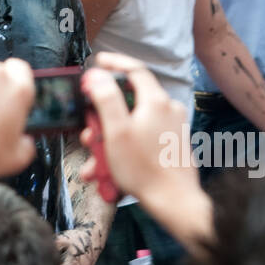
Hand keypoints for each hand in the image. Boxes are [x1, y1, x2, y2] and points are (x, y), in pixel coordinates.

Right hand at [78, 52, 195, 204]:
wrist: (175, 202)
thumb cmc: (143, 169)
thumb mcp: (116, 131)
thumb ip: (106, 99)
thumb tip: (97, 74)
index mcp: (155, 101)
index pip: (134, 69)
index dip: (114, 63)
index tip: (98, 61)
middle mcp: (167, 109)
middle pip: (129, 102)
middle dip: (104, 118)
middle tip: (89, 133)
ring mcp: (172, 128)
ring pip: (133, 125)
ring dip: (110, 141)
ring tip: (94, 165)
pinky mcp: (172, 145)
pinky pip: (142, 140)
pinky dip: (125, 151)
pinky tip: (110, 172)